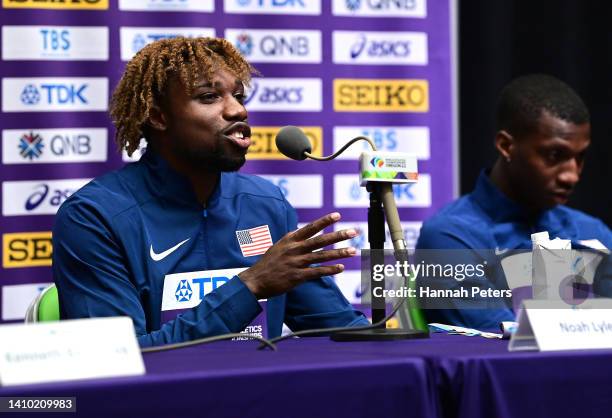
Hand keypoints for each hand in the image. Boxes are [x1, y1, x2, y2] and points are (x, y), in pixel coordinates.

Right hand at [238, 212, 356, 298]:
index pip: (310, 228)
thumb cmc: (268, 263)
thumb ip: (293, 240)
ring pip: (322, 256)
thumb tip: (304, 233)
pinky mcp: (297, 276)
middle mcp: (294, 249)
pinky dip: (330, 270)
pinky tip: (341, 268)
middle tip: (353, 232)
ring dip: (339, 253)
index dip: (324, 221)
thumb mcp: (279, 246)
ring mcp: (296, 262)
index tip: (338, 215)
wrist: (255, 280)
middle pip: (320, 240)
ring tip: (353, 250)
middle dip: (338, 235)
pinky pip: (317, 272)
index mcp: (290, 240)